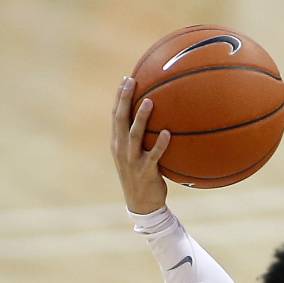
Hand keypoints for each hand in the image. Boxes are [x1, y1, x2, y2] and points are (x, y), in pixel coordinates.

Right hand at [110, 76, 169, 213]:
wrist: (142, 203)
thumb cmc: (143, 175)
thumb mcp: (138, 155)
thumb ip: (142, 138)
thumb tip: (159, 119)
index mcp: (117, 143)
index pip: (116, 116)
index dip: (120, 97)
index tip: (126, 79)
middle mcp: (121, 149)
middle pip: (120, 119)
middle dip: (124, 99)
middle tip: (131, 81)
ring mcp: (132, 160)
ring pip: (134, 135)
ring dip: (141, 118)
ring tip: (150, 101)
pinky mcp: (145, 171)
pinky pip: (153, 156)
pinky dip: (159, 144)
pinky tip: (167, 133)